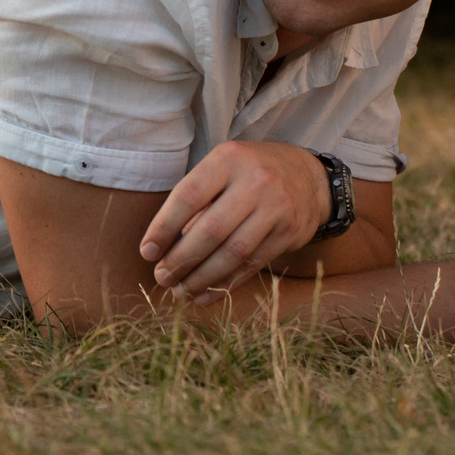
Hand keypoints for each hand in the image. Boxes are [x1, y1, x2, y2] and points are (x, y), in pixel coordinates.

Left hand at [139, 141, 329, 305]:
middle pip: (210, 230)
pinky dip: (226, 284)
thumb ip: (195, 201)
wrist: (307, 175)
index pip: (188, 196)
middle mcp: (255, 181)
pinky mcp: (290, 232)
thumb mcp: (222, 169)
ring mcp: (276, 207)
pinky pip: (252, 265)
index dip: (164, 227)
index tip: (147, 252)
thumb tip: (162, 248)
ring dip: (202, 278)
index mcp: (228, 159)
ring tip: (180, 292)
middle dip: (181, 259)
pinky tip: (205, 295)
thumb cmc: (248, 173)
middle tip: (161, 278)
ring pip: (233, 252)